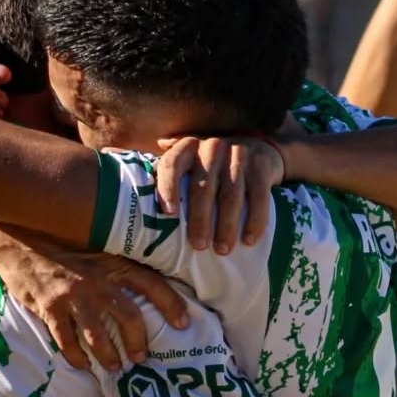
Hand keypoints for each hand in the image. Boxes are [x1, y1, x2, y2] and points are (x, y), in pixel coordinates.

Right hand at [0, 236, 188, 371]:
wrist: (16, 237)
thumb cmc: (59, 241)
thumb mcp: (95, 242)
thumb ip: (117, 258)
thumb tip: (144, 274)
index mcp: (112, 262)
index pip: (151, 283)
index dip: (171, 304)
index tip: (183, 323)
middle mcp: (96, 279)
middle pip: (128, 316)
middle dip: (137, 342)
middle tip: (141, 356)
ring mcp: (72, 295)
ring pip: (98, 336)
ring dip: (109, 356)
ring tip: (115, 366)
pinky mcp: (49, 308)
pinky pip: (67, 341)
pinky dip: (76, 356)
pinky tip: (82, 364)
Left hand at [155, 136, 284, 253]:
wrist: (260, 151)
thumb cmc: (215, 166)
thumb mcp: (191, 163)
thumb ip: (169, 174)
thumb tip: (133, 193)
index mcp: (188, 147)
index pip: (172, 164)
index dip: (168, 187)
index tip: (169, 214)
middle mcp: (212, 146)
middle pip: (202, 186)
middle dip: (200, 219)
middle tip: (199, 246)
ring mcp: (239, 153)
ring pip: (231, 194)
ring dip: (227, 225)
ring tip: (222, 250)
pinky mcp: (262, 165)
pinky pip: (259, 195)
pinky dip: (255, 220)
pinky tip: (249, 239)